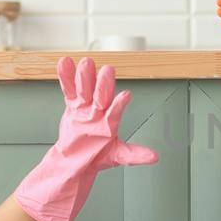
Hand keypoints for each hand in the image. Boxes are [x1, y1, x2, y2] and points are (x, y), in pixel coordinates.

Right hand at [15, 56, 157, 220]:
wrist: (76, 158)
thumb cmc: (98, 156)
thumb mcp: (118, 156)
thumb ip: (135, 155)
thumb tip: (155, 157)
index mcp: (110, 122)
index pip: (115, 111)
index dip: (120, 104)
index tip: (126, 95)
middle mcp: (99, 110)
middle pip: (101, 95)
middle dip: (103, 84)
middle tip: (107, 70)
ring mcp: (85, 106)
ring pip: (85, 89)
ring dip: (85, 77)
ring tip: (85, 63)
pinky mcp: (73, 105)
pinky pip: (69, 89)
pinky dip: (66, 77)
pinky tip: (65, 63)